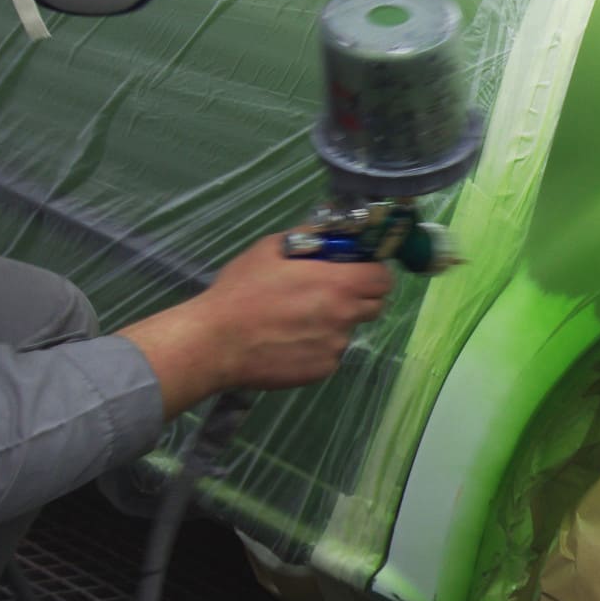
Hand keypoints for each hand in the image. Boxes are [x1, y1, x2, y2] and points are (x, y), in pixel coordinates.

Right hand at [120, 235, 394, 417]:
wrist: (215, 343)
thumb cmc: (241, 291)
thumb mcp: (270, 249)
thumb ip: (307, 237)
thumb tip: (330, 229)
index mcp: (339, 284)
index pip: (384, 279)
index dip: (373, 273)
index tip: (356, 271)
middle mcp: (345, 317)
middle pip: (374, 305)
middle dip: (359, 296)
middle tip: (329, 293)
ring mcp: (336, 347)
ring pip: (349, 330)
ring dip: (334, 323)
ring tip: (296, 320)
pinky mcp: (323, 370)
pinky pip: (330, 353)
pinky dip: (318, 346)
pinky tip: (289, 341)